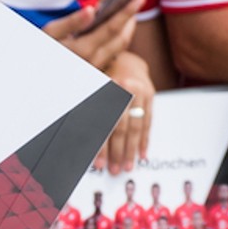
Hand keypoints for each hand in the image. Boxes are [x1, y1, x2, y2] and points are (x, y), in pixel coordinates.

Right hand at [47, 0, 138, 74]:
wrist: (36, 76)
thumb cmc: (41, 49)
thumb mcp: (49, 33)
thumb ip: (71, 22)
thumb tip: (91, 11)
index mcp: (81, 51)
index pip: (111, 29)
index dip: (127, 13)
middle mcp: (92, 63)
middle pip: (120, 40)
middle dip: (131, 20)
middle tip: (137, 0)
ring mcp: (95, 69)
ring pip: (118, 49)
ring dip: (127, 29)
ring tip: (130, 11)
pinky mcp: (94, 71)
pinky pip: (112, 54)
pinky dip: (117, 38)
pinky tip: (117, 26)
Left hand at [97, 52, 153, 175]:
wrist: (125, 59)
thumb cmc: (103, 75)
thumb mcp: (91, 87)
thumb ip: (87, 109)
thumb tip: (77, 140)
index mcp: (105, 87)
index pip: (102, 123)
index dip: (100, 145)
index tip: (98, 163)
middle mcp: (123, 88)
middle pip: (120, 127)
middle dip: (117, 152)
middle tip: (113, 169)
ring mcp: (139, 91)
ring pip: (135, 127)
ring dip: (131, 150)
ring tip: (126, 166)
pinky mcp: (150, 95)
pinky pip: (148, 121)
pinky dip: (144, 140)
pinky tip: (141, 154)